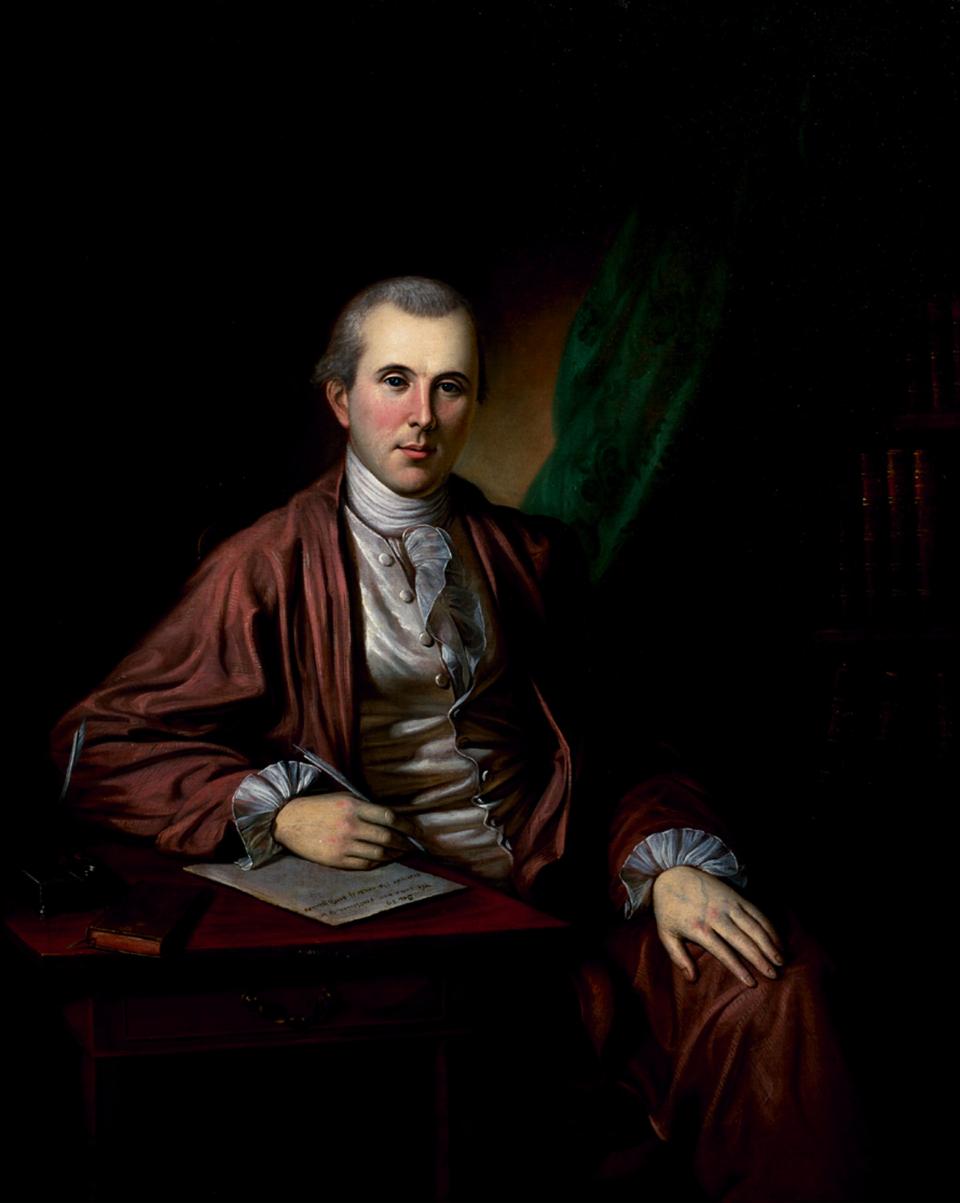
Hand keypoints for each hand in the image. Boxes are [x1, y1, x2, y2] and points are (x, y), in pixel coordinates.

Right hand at [273, 792, 417, 869]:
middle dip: (404, 843)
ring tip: (402, 853)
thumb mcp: (344, 797)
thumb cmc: (319, 806)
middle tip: (413, 845)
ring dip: (394, 855)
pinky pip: (364, 864)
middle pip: (387, 838)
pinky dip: (379, 862)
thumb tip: (394, 818)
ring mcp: (342, 845)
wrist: (288, 821)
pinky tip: (384, 859)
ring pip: (379, 854)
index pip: (389, 817)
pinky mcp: (336, 860)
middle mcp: (350, 825)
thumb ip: (367, 807)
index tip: (418, 832)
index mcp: (353, 806)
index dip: (407, 826)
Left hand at [651, 865, 783, 987]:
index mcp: (699, 928)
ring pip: (754, 926)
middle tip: (774, 975)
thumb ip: (678, 957)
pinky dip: (769, 926)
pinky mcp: (735, 896)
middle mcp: (716, 916)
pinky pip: (756, 912)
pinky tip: (777, 939)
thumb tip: (691, 979)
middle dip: (761, 959)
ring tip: (781, 960)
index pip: (724, 952)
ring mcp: (728, 904)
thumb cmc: (669, 908)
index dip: (739, 969)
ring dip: (770, 943)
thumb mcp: (665, 933)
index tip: (752, 983)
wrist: (673, 872)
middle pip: (743, 940)